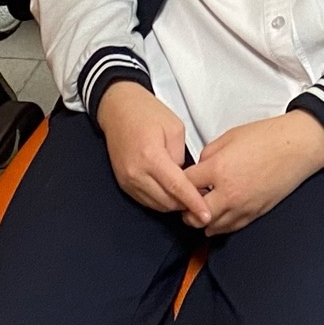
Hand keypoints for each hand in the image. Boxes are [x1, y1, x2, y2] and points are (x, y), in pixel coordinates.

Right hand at [97, 83, 208, 220]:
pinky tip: (172, 193)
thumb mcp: (174, 128)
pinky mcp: (123, 182)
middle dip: (186, 205)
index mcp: (151, 156)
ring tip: (189, 197)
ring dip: (174, 204)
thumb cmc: (147, 112)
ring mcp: (127, 179)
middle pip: (166, 201)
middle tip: (204, 201)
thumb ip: (181, 156)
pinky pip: (146, 200)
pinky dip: (161, 200)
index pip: (177, 187)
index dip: (193, 203)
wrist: (117, 108)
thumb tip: (183, 178)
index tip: (206, 216)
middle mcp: (136, 172)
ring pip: (156, 204)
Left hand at [182, 112, 323, 234]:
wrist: (297, 146)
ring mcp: (242, 207)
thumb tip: (199, 169)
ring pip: (210, 227)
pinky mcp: (254, 214)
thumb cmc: (266, 137)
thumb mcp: (229, 137)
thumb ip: (208, 155)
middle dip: (185, 208)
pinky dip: (220, 224)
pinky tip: (218, 214)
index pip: (184, 185)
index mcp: (218, 169)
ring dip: (202, 218)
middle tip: (185, 199)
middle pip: (192, 215)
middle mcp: (228, 194)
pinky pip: (230, 228)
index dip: (177, 182)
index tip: (176, 181)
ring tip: (202, 207)